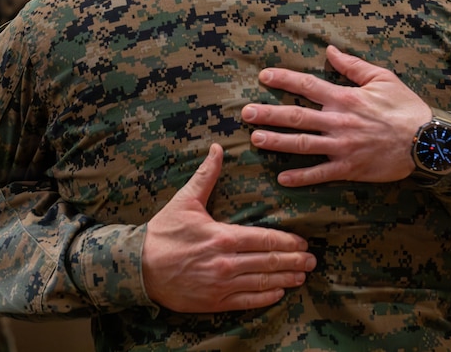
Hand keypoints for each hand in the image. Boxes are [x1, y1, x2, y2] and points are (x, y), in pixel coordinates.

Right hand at [142, 143, 315, 312]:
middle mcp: (226, 263)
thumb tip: (217, 148)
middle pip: (269, 262)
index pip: (265, 239)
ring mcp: (221, 285)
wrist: (139, 267)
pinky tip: (279, 293)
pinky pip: (247, 302)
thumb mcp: (184, 201)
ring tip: (302, 277)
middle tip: (312, 261)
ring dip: (286, 280)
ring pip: (263, 283)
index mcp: (222, 237)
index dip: (287, 242)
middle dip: (294, 261)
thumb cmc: (163, 233)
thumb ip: (206, 176)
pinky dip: (266, 298)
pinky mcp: (214, 302)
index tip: (302, 242)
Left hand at [243, 45, 432, 185]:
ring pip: (302, 145)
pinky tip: (282, 178)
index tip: (263, 76)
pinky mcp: (349, 168)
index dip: (283, 79)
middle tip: (246, 114)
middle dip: (268, 114)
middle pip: (296, 117)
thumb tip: (329, 50)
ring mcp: (342, 146)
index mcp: (345, 97)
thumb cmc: (406, 107)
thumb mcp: (382, 78)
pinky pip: (320, 173)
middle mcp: (338, 121)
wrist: (427, 142)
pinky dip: (300, 177)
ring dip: (276, 142)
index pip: (307, 85)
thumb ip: (352, 65)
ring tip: (255, 139)